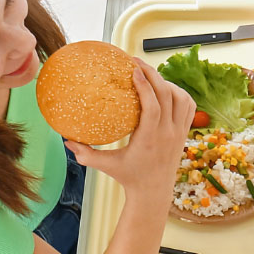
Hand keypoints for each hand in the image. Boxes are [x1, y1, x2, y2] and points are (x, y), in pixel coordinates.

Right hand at [65, 62, 193, 206]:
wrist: (154, 192)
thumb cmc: (129, 177)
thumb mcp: (106, 166)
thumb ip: (85, 154)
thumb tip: (65, 140)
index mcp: (150, 138)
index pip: (153, 106)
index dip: (145, 85)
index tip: (133, 69)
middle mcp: (168, 133)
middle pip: (167, 95)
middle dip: (153, 74)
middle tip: (136, 61)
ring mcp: (178, 132)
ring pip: (181, 99)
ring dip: (167, 83)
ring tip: (150, 75)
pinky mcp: (183, 133)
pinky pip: (189, 107)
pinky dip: (180, 94)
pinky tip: (166, 89)